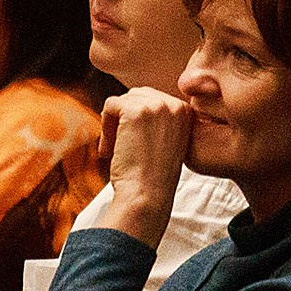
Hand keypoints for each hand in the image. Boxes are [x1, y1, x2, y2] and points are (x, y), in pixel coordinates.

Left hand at [94, 86, 190, 247]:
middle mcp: (175, 104)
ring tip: (114, 150)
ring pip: (122, 101)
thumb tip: (131, 103)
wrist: (148, 195)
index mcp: (186, 112)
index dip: (137, 122)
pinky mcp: (135, 110)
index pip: (153, 99)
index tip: (134, 145)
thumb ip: (159, 121)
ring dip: (113, 125)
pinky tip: (110, 150)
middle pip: (137, 96)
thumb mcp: (167, 142)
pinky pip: (110, 105)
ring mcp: (156, 105)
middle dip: (123, 119)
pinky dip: (105, 128)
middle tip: (120, 147)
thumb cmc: (153, 177)